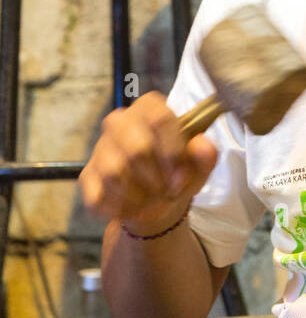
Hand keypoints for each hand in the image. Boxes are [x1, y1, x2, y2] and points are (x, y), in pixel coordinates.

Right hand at [79, 91, 217, 231]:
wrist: (156, 201)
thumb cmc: (178, 173)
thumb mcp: (199, 166)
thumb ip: (206, 154)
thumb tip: (202, 144)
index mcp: (150, 109)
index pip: (159, 118)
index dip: (172, 151)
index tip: (181, 176)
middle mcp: (120, 122)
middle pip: (136, 148)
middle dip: (157, 178)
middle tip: (168, 190)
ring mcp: (100, 148)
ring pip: (114, 172)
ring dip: (139, 195)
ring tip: (152, 200)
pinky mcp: (87, 176)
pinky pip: (98, 195)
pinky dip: (120, 208)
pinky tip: (132, 207)